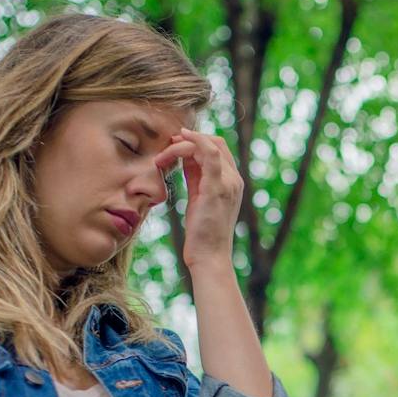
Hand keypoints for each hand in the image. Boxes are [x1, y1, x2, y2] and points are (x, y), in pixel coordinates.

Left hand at [154, 128, 241, 271]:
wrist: (209, 257)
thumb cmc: (202, 233)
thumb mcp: (198, 199)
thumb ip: (196, 178)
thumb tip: (185, 159)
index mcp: (231, 182)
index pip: (218, 149)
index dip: (196, 142)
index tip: (174, 146)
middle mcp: (234, 180)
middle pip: (216, 142)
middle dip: (190, 139)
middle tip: (167, 147)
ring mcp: (228, 183)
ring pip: (209, 145)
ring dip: (183, 144)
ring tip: (163, 154)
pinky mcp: (217, 187)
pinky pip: (209, 153)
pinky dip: (193, 142)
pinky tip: (175, 145)